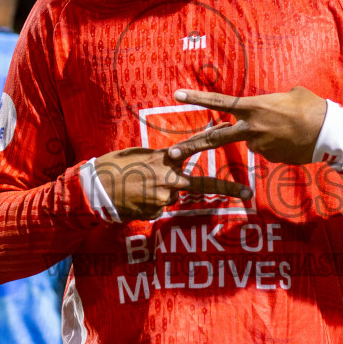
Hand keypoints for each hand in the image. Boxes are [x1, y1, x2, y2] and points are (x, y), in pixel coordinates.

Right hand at [95, 146, 253, 220]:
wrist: (94, 188)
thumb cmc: (112, 167)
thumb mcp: (138, 155)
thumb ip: (159, 160)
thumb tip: (172, 164)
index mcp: (164, 158)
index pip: (194, 147)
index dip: (214, 140)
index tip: (231, 132)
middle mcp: (168, 177)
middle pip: (199, 184)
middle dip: (227, 188)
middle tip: (248, 192)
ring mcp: (163, 196)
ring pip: (170, 198)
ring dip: (158, 196)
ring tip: (136, 190)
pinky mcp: (154, 211)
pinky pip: (156, 210)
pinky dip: (147, 207)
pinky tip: (133, 200)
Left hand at [167, 87, 327, 165]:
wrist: (328, 132)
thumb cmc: (310, 106)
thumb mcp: (288, 95)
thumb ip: (269, 102)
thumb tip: (267, 109)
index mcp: (254, 107)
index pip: (219, 102)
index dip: (197, 98)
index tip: (177, 95)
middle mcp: (251, 128)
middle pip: (215, 138)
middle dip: (192, 146)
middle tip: (172, 153)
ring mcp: (259, 145)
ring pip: (251, 140)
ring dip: (262, 135)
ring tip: (287, 128)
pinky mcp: (269, 159)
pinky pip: (266, 150)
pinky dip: (275, 144)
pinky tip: (292, 139)